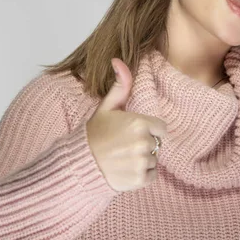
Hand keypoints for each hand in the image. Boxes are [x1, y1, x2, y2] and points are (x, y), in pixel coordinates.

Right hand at [86, 58, 167, 192]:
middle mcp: (143, 142)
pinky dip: (141, 175)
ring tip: (123, 157)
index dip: (149, 129)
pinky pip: (151, 175)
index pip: (161, 127)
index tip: (133, 132)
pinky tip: (125, 169)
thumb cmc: (94, 133)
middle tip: (124, 146)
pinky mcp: (139, 179)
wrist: (79, 164)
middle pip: (157, 144)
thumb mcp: (106, 107)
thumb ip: (120, 85)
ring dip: (143, 160)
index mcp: (140, 122)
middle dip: (145, 144)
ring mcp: (142, 162)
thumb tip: (118, 60)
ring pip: (154, 160)